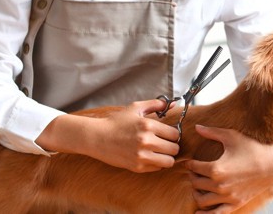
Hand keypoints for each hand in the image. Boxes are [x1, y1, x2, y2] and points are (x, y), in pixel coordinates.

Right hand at [37, 99, 179, 172]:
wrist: (97, 137)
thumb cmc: (116, 122)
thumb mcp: (135, 108)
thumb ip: (156, 104)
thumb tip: (174, 104)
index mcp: (148, 125)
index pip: (175, 134)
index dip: (174, 134)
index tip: (168, 134)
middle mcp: (146, 141)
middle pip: (174, 148)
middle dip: (172, 145)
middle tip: (165, 143)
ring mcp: (142, 156)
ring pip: (169, 161)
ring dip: (167, 157)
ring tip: (160, 152)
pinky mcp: (137, 167)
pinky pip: (157, 168)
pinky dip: (157, 164)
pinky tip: (150, 156)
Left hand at [184, 125, 272, 212]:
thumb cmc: (252, 149)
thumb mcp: (231, 137)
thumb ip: (212, 132)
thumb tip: (196, 127)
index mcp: (216, 168)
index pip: (194, 168)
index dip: (190, 163)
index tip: (190, 161)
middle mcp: (220, 185)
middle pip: (196, 183)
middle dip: (193, 176)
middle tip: (195, 171)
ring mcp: (227, 197)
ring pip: (201, 200)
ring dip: (197, 192)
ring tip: (199, 186)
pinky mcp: (235, 204)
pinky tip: (198, 211)